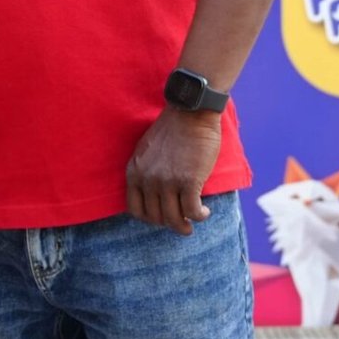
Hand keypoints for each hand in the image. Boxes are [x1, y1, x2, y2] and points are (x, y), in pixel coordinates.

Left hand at [125, 107, 223, 233]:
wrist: (190, 113)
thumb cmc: (172, 130)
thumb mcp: (146, 151)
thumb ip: (145, 172)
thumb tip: (151, 194)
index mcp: (134, 172)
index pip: (135, 210)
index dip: (150, 218)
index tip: (163, 216)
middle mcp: (147, 179)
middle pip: (156, 218)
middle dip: (170, 222)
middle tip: (182, 219)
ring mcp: (167, 181)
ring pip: (174, 219)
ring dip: (185, 226)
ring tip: (195, 219)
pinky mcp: (189, 180)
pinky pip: (192, 212)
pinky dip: (199, 216)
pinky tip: (204, 212)